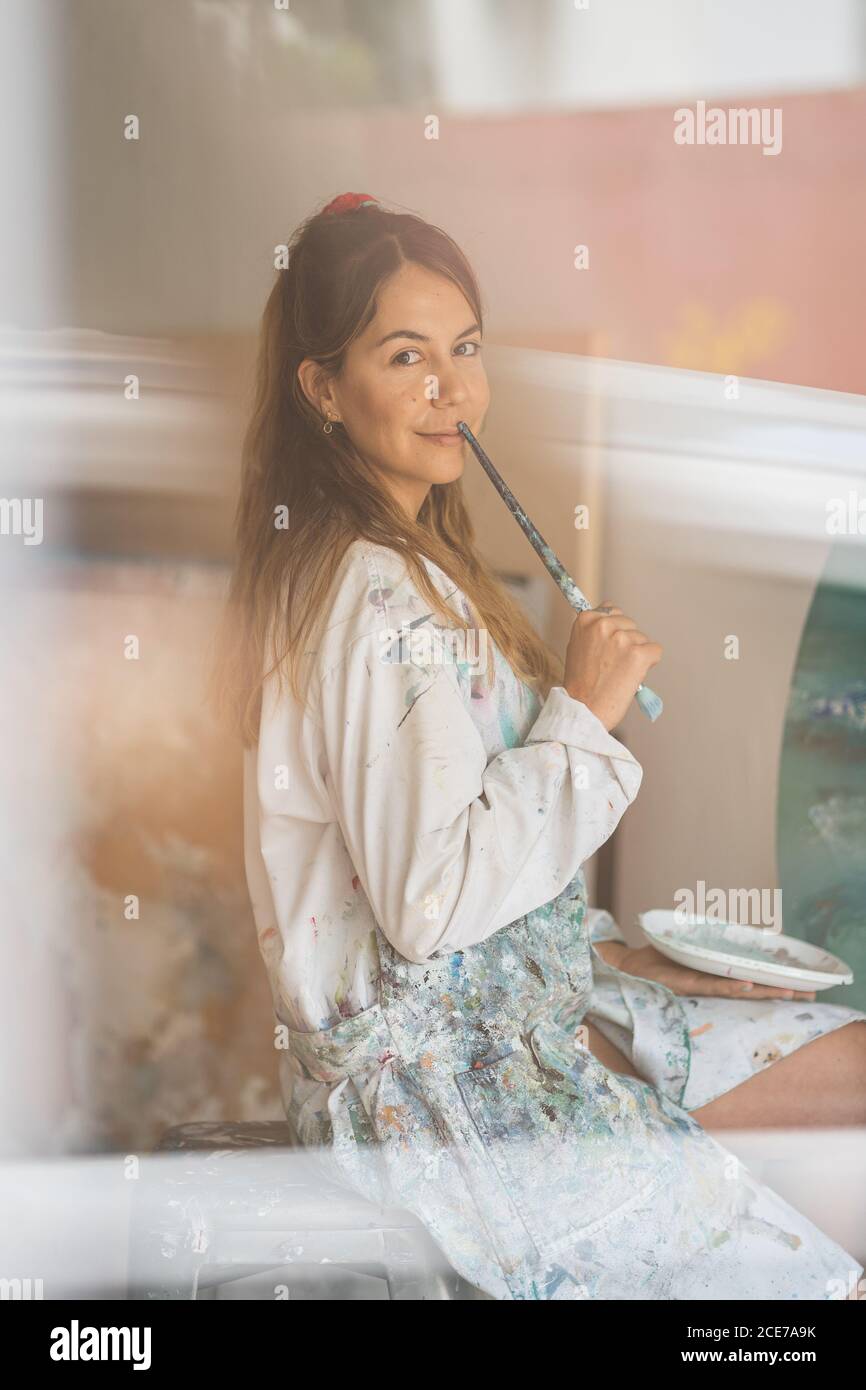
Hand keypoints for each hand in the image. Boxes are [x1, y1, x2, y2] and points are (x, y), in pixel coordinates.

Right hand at [564, 601, 662, 731]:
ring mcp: (622, 639)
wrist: (584, 710)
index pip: (611, 609)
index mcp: (586, 619)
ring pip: (642, 639)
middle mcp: (604, 625)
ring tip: (618, 674)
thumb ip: (593, 631)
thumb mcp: (576, 647)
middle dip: (626, 641)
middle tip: (613, 665)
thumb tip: (610, 617)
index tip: (607, 647)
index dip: (613, 630)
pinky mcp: (639, 654)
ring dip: (636, 655)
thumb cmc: (580, 684)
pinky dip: (648, 664)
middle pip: (629, 623)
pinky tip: (632, 676)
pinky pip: (655, 651)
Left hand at [597, 942, 816, 1001]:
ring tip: (788, 992)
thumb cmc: (660, 955)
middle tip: (809, 995)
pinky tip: (747, 985)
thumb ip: (717, 936)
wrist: (629, 963)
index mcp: (718, 974)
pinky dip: (730, 984)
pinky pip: (712, 984)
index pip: (754, 979)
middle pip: (754, 988)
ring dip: (763, 990)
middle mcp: (713, 982)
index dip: (779, 983)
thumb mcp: (695, 943)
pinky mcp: (686, 984)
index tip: (806, 987)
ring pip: (738, 989)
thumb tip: (743, 922)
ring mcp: (702, 985)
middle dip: (781, 991)